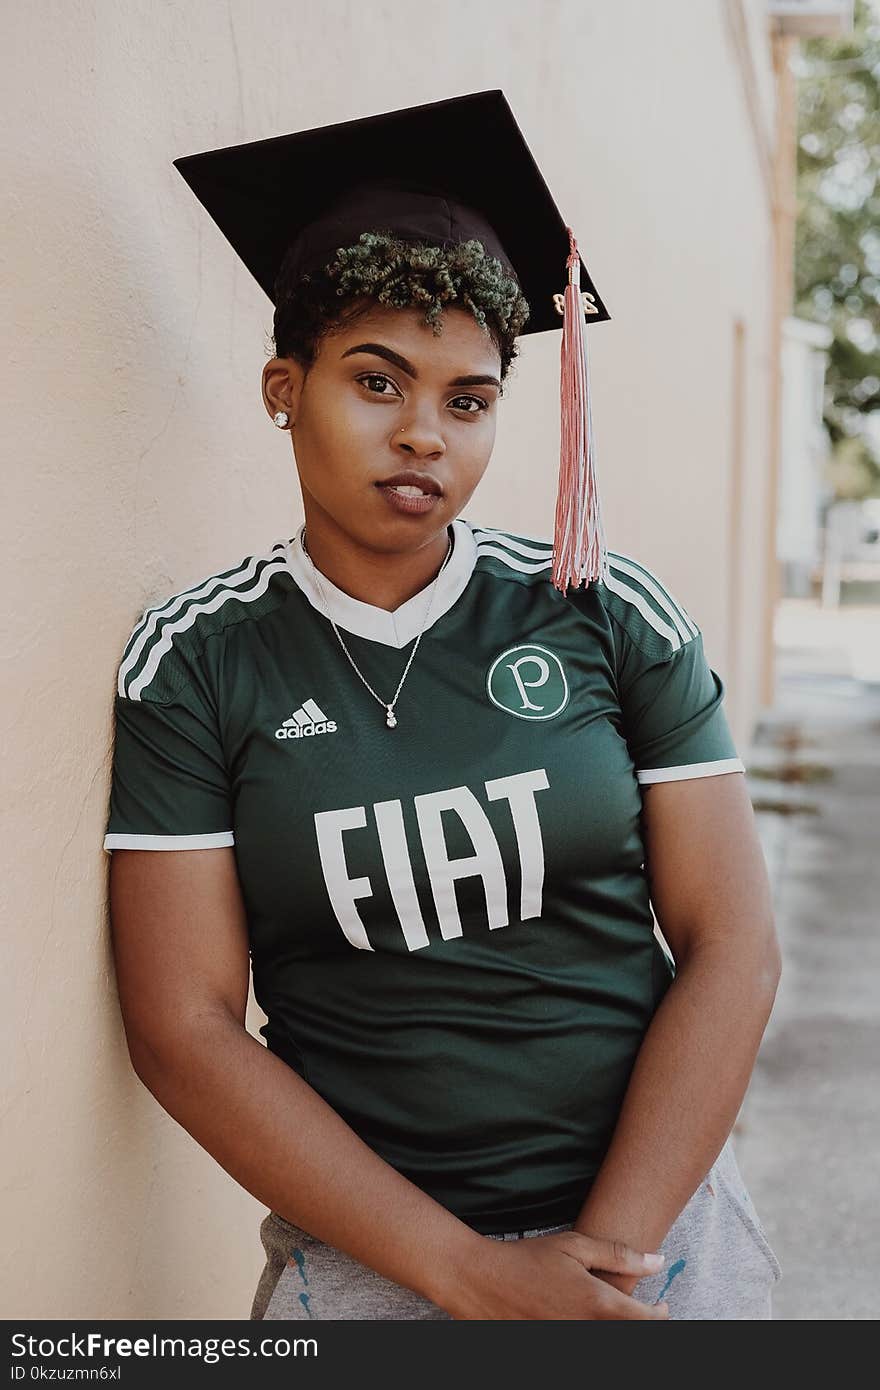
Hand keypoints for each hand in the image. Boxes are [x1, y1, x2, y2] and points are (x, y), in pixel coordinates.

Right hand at [439, 1230, 668, 1319]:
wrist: (483, 1282)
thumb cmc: (529, 1259)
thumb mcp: (574, 1246)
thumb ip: (620, 1255)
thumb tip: (658, 1262)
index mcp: (597, 1303)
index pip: (647, 1320)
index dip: (661, 1314)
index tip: (663, 1305)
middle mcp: (587, 1330)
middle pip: (629, 1334)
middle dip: (639, 1323)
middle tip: (638, 1310)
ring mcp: (569, 1341)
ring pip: (608, 1339)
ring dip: (614, 1327)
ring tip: (605, 1310)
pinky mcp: (552, 1347)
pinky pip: (583, 1342)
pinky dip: (591, 1330)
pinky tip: (582, 1317)